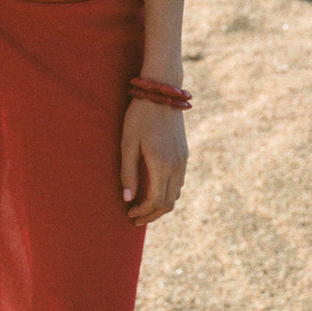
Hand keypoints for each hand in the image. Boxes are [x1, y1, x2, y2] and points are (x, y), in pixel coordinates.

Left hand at [120, 99, 187, 225]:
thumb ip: (128, 172)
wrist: (162, 92)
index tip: (129, 214)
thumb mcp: (127, 142)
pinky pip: (179, 182)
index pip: (156, 201)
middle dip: (152, 214)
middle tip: (135, 218)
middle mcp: (176, 166)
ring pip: (176, 194)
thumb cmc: (139, 115)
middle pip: (168, 203)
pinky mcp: (184, 154)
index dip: (143, 212)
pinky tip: (154, 189)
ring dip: (161, 205)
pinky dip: (168, 192)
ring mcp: (183, 160)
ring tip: (143, 206)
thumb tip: (127, 199)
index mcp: (161, 164)